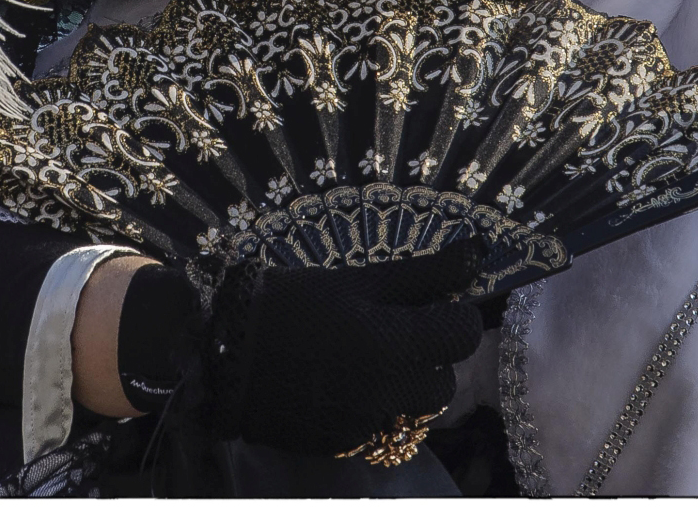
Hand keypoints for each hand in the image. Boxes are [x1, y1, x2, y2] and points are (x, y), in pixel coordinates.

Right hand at [117, 241, 484, 456]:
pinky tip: (342, 384)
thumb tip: (475, 254)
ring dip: (405, 386)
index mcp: (390, 340)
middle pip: (443, 383)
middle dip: (429, 358)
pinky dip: (371, 408)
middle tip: (399, 335)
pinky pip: (378, 428)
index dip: (455, 318)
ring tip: (372, 362)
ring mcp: (362, 423)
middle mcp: (382, 389)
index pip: (462, 336)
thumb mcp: (357, 279)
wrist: (222, 349)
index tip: (435, 308)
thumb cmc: (291, 302)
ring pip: (413, 411)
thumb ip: (422, 274)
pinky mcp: (341, 444)